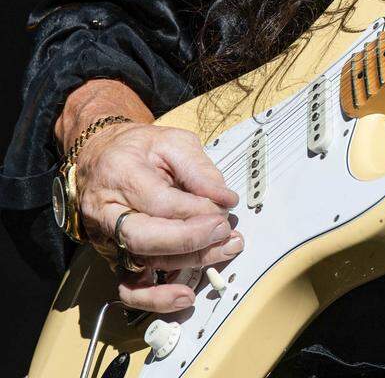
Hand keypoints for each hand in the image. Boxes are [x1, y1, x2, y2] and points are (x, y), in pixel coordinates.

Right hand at [75, 121, 240, 312]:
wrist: (102, 157)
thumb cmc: (139, 149)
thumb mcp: (173, 143)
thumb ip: (200, 170)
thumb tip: (225, 199)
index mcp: (121, 174)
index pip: (160, 202)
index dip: (196, 210)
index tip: (224, 208)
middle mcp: (107, 211)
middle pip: (145, 237)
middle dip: (190, 239)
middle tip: (224, 230)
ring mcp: (107, 239)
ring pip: (143, 262)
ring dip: (188, 262)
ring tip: (223, 251)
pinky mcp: (114, 257)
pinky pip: (129, 288)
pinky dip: (156, 298)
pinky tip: (184, 295)